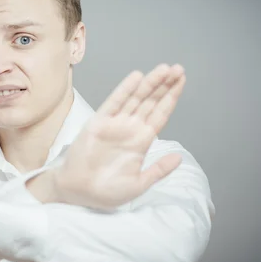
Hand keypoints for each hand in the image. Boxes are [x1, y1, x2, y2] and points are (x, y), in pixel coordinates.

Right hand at [48, 64, 185, 208]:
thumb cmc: (106, 191)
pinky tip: (136, 78)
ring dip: (150, 84)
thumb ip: (158, 170)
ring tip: (165, 69)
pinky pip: (114, 103)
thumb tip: (179, 158)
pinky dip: (125, 90)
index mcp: (141, 141)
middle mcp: (130, 128)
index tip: (182, 81)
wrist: (79, 192)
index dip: (171, 97)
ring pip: (136, 99)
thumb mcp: (138, 184)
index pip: (160, 114)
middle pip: (151, 102)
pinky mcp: (99, 122)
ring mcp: (115, 124)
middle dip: (164, 85)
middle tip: (178, 68)